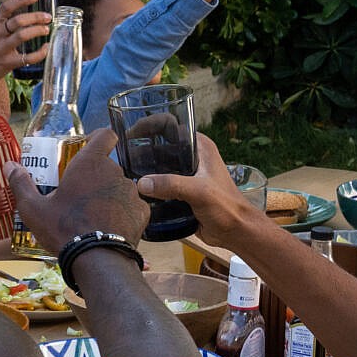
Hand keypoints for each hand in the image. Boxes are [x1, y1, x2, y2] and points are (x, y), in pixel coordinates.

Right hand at [0, 0, 51, 87]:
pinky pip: (27, 57)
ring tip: (46, 30)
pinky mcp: (8, 63)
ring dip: (38, 30)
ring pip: (23, 35)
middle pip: (18, 20)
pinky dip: (40, 53)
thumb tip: (22, 9)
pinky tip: (45, 48)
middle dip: (36, 17)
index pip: (6, 7)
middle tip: (47, 17)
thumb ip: (2, 21)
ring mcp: (1, 49)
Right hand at [8, 130, 146, 252]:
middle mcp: (115, 172)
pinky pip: (130, 207)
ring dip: (107, 196)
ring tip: (92, 216)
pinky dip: (121, 213)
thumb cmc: (63, 229)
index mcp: (90, 163)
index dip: (97, 137)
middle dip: (95, 176)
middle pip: (107, 166)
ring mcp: (131, 193)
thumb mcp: (34, 209)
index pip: (104, 135)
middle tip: (78, 195)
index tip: (86, 147)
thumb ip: (21, 184)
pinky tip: (108, 228)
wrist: (98, 261)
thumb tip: (9, 165)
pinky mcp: (141, 213)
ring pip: (118, 187)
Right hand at [129, 131, 257, 245]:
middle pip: (160, 145)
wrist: (236, 231)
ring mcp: (186, 174)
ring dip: (143, 169)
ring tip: (123, 175)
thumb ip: (172, 185)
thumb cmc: (226, 207)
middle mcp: (192, 156)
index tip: (130, 132)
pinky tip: (134, 192)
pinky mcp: (182, 191)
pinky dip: (149, 185)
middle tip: (121, 157)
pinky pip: (161, 183)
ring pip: (158, 165)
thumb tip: (141, 184)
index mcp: (199, 146)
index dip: (149, 124)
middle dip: (141, 149)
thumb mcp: (199, 191)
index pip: (170, 124)